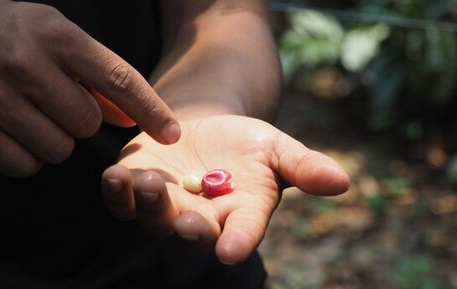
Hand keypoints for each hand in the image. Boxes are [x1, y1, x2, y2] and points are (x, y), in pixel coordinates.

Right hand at [0, 0, 179, 177]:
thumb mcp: (50, 33)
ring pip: (59, 148)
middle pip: (88, 124)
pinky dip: (25, 154)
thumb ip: (93, 73)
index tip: (173, 133)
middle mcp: (26, 65)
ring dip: (52, 137)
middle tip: (51, 98)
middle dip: (79, 118)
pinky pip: (26, 165)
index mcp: (54, 34)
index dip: (151, 109)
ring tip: (26, 110)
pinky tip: (7, 126)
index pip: (117, 77)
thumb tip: (128, 115)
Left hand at [102, 115, 348, 263]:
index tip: (232, 249)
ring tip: (150, 184)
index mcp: (240, 214)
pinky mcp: (136, 187)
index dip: (238, 241)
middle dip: (192, 230)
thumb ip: (303, 167)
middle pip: (194, 233)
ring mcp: (166, 207)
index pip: (242, 234)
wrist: (206, 129)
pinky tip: (113, 174)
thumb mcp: (277, 148)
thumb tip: (343, 181)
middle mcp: (202, 218)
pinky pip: (123, 198)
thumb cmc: (247, 144)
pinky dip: (116, 191)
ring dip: (149, 207)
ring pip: (154, 219)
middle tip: (191, 223)